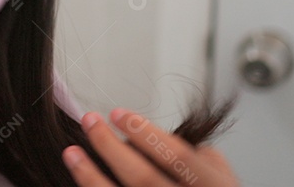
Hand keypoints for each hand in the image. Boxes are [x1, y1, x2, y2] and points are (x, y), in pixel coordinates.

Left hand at [62, 109, 239, 186]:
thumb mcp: (222, 179)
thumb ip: (199, 156)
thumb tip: (161, 135)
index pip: (177, 156)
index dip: (145, 133)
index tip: (117, 114)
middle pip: (142, 177)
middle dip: (110, 146)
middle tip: (90, 121)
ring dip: (90, 174)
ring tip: (71, 152)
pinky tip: (83, 180)